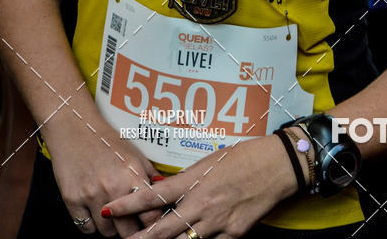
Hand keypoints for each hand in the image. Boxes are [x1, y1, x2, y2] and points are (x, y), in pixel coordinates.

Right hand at [44, 112, 159, 236]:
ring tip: (112, 213)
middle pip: (129, 231)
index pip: (151, 216)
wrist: (74, 128)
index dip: (152, 223)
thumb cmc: (105, 140)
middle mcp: (113, 186)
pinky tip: (94, 210)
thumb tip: (164, 193)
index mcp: (132, 174)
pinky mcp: (72, 200)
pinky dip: (91, 224)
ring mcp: (91, 195)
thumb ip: (150, 175)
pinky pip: (86, 229)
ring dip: (111, 227)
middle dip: (132, 229)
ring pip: (107, 233)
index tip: (150, 223)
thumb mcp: (134, 153)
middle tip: (131, 223)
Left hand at [102, 135, 298, 238]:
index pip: (153, 195)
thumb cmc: (244, 156)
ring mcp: (217, 223)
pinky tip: (194, 238)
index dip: (128, 204)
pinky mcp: (233, 235)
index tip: (109, 207)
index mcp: (194, 181)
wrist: (278, 166)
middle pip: (163, 230)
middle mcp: (202, 205)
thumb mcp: (209, 162)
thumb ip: (188, 179)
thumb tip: (167, 190)